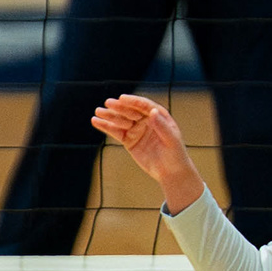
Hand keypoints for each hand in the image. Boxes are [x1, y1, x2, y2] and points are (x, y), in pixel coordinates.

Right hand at [91, 93, 205, 211]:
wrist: (170, 171)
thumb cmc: (175, 154)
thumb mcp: (172, 140)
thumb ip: (162, 126)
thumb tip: (152, 112)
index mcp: (158, 115)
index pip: (144, 105)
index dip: (133, 101)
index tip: (121, 98)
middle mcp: (146, 120)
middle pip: (130, 111)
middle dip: (119, 107)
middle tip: (107, 103)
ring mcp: (136, 129)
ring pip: (121, 120)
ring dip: (109, 116)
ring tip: (97, 112)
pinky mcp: (129, 140)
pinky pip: (116, 132)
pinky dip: (106, 127)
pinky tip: (96, 121)